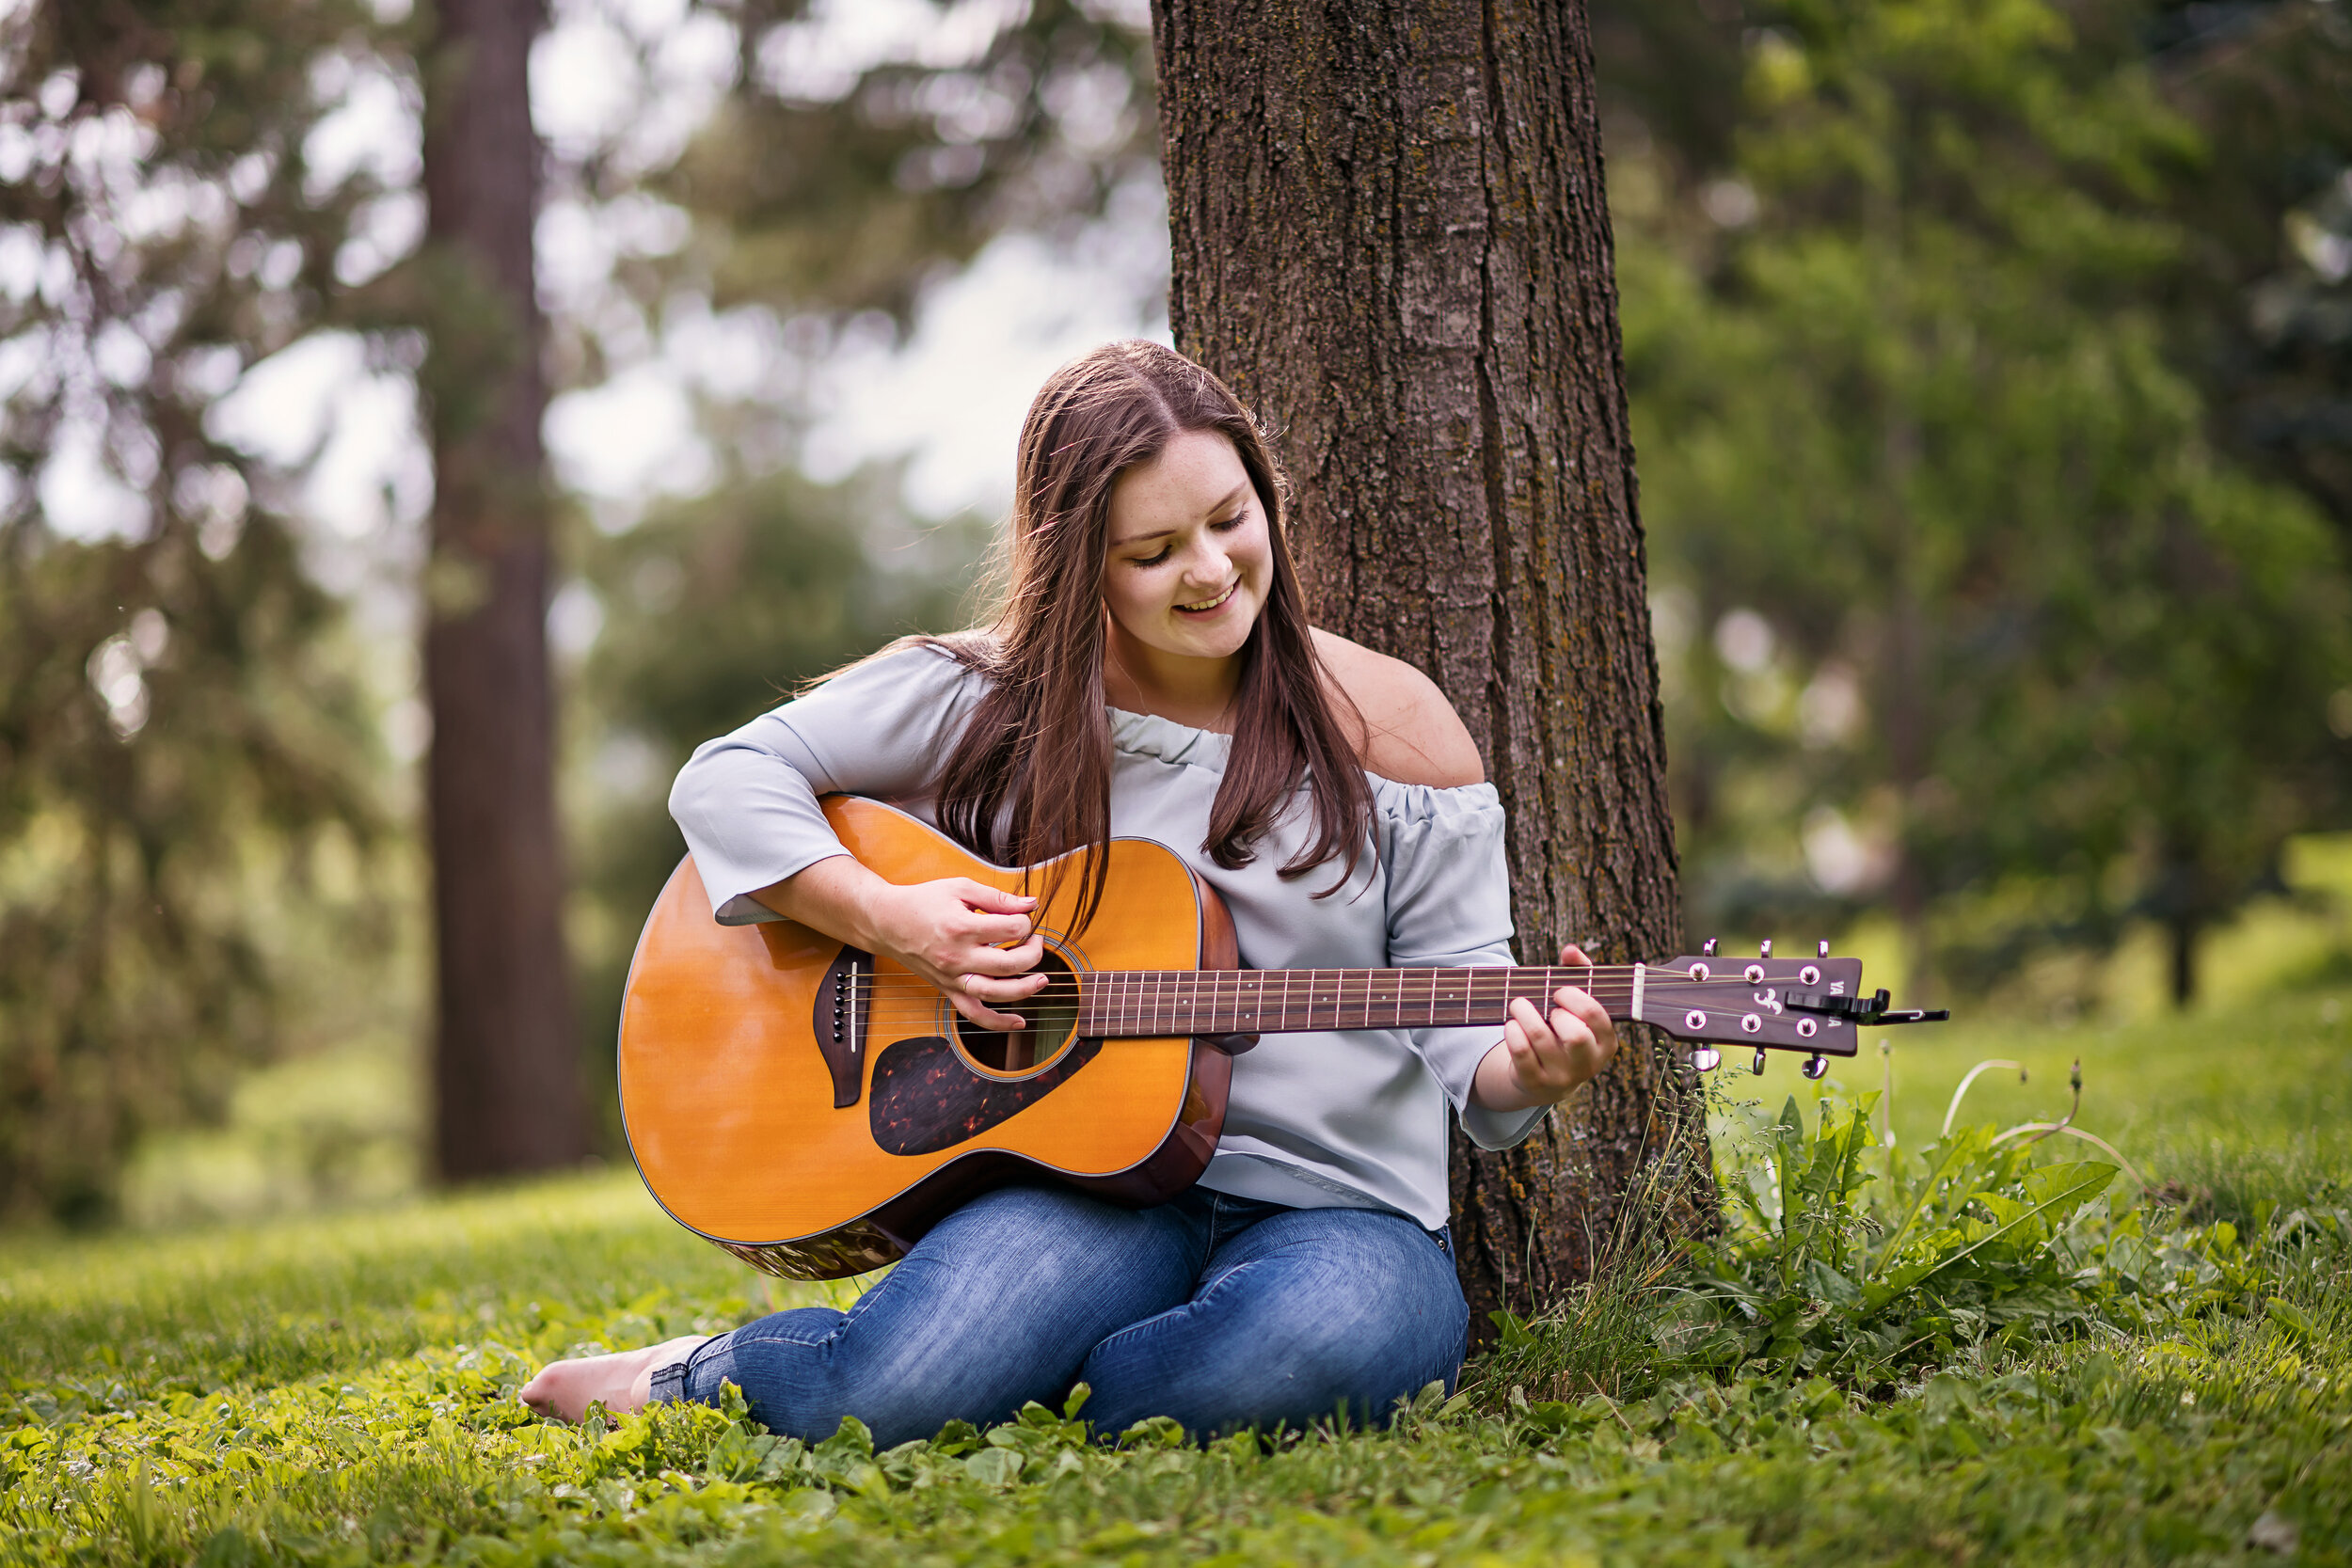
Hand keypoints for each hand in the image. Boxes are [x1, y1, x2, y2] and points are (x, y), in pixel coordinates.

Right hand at [864, 877, 1046, 1030]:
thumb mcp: (960, 887)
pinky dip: (997, 1022)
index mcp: (961, 927)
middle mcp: (957, 957)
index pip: (1010, 929)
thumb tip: (1031, 904)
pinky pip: (973, 1014)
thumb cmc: (923, 901)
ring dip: (1025, 989)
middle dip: (1033, 953)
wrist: (887, 922)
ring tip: (1042, 980)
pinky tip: (1019, 1022)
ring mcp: (952, 977)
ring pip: (995, 994)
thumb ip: (997, 897)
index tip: (1023, 916)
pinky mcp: (947, 989)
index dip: (1026, 921)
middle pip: (1008, 965)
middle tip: (1036, 941)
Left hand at [1470, 943, 1619, 1111]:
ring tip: (1518, 1005)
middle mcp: (1588, 1064)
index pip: (1595, 1015)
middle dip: (1555, 1010)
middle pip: (1575, 1034)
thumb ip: (1579, 973)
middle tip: (1544, 1004)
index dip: (1574, 997)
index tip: (1559, 992)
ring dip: (1524, 1013)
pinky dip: (1512, 1031)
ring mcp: (1562, 1077)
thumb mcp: (1577, 1007)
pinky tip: (1512, 1024)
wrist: (1546, 1080)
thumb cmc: (1564, 1031)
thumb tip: (1571, 950)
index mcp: (1606, 1043)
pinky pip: (1521, 1052)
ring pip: (1541, 1038)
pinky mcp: (1535, 1083)